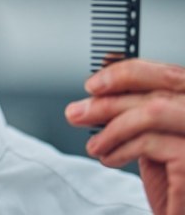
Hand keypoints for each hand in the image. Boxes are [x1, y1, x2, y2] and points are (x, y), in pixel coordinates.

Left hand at [66, 59, 184, 214]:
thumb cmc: (176, 179)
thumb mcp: (154, 136)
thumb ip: (137, 111)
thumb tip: (100, 86)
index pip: (167, 74)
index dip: (126, 73)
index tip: (94, 84)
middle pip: (158, 91)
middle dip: (109, 101)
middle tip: (77, 113)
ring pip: (152, 112)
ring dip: (111, 127)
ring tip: (93, 145)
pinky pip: (150, 142)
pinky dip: (120, 148)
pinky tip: (109, 158)